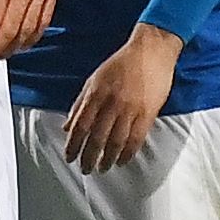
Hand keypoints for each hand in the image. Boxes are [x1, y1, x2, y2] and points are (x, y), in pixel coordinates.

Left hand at [63, 28, 181, 172]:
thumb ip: (80, 103)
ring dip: (108, 159)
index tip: (70, 158)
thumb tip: (67, 126)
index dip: (73, 145)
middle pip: (96, 137)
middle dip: (88, 157)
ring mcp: (130, 109)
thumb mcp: (95, 79)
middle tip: (85, 169)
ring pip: (116, 141)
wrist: (151, 50)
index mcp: (96, 93)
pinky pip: (136, 138)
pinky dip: (128, 153)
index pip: (80, 126)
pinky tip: (123, 161)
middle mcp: (111, 103)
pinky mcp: (148, 112)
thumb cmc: (122, 63)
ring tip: (103, 168)